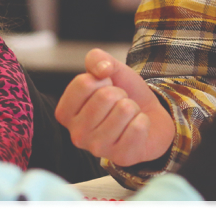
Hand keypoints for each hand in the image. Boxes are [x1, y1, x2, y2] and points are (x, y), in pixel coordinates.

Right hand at [53, 48, 175, 166]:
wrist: (149, 116)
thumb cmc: (123, 95)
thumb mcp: (109, 70)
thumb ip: (97, 59)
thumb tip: (102, 70)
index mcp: (66, 113)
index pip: (84, 83)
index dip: (102, 80)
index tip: (105, 89)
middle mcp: (77, 134)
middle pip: (105, 96)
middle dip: (120, 94)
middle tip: (119, 104)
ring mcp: (98, 148)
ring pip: (124, 109)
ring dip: (132, 108)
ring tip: (127, 117)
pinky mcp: (121, 157)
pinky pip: (139, 125)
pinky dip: (143, 121)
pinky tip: (136, 128)